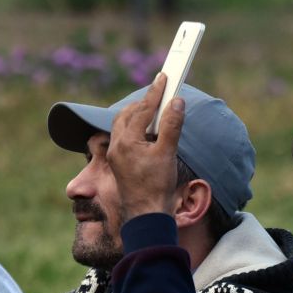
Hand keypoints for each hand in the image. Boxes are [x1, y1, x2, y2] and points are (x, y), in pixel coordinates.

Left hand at [106, 73, 182, 223]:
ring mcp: (116, 155)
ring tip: (154, 109)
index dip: (155, 92)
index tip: (164, 77)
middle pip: (128, 113)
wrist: (147, 215)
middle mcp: (117, 146)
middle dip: (143, 102)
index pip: (142, 109)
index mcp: (126, 141)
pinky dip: (135, 128)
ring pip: (123, 125)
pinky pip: (123, 136)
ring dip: (137, 114)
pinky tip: (147, 131)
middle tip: (159, 92)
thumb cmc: (156, 186)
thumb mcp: (168, 153)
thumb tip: (176, 102)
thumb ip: (172, 125)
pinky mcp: (120, 163)